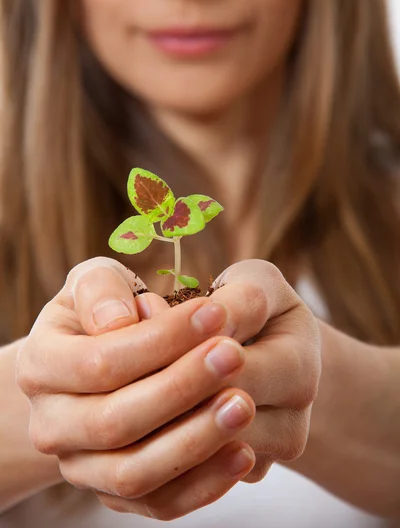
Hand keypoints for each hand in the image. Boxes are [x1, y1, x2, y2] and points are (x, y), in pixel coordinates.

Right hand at [16, 257, 320, 519]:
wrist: (94, 362)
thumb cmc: (103, 311)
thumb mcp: (96, 283)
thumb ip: (100, 289)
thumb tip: (119, 321)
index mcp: (41, 366)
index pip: (101, 361)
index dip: (162, 339)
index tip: (216, 313)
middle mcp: (51, 424)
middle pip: (115, 420)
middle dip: (182, 387)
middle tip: (236, 354)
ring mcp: (80, 466)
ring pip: (134, 472)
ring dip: (195, 441)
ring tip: (244, 405)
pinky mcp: (115, 494)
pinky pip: (158, 503)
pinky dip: (202, 485)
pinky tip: (243, 452)